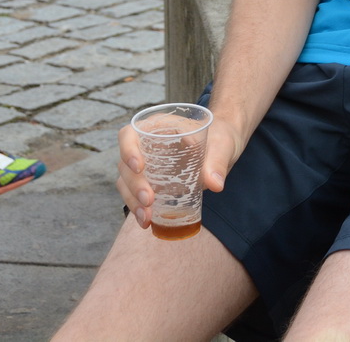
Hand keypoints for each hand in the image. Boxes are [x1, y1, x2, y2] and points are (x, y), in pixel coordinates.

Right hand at [116, 114, 242, 228]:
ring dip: (132, 200)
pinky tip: (147, 222)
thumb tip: (215, 184)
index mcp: (157, 127)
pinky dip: (138, 208)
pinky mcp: (150, 182)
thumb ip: (218, 161)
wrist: (224, 149)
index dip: (127, 150)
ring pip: (126, 182)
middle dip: (134, 184)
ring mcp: (145, 165)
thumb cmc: (220, 138)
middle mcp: (145, 145)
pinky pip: (135, 195)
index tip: (139, 167)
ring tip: (146, 218)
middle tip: (148, 201)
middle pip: (125, 164)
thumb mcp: (222, 145)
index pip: (129, 135)